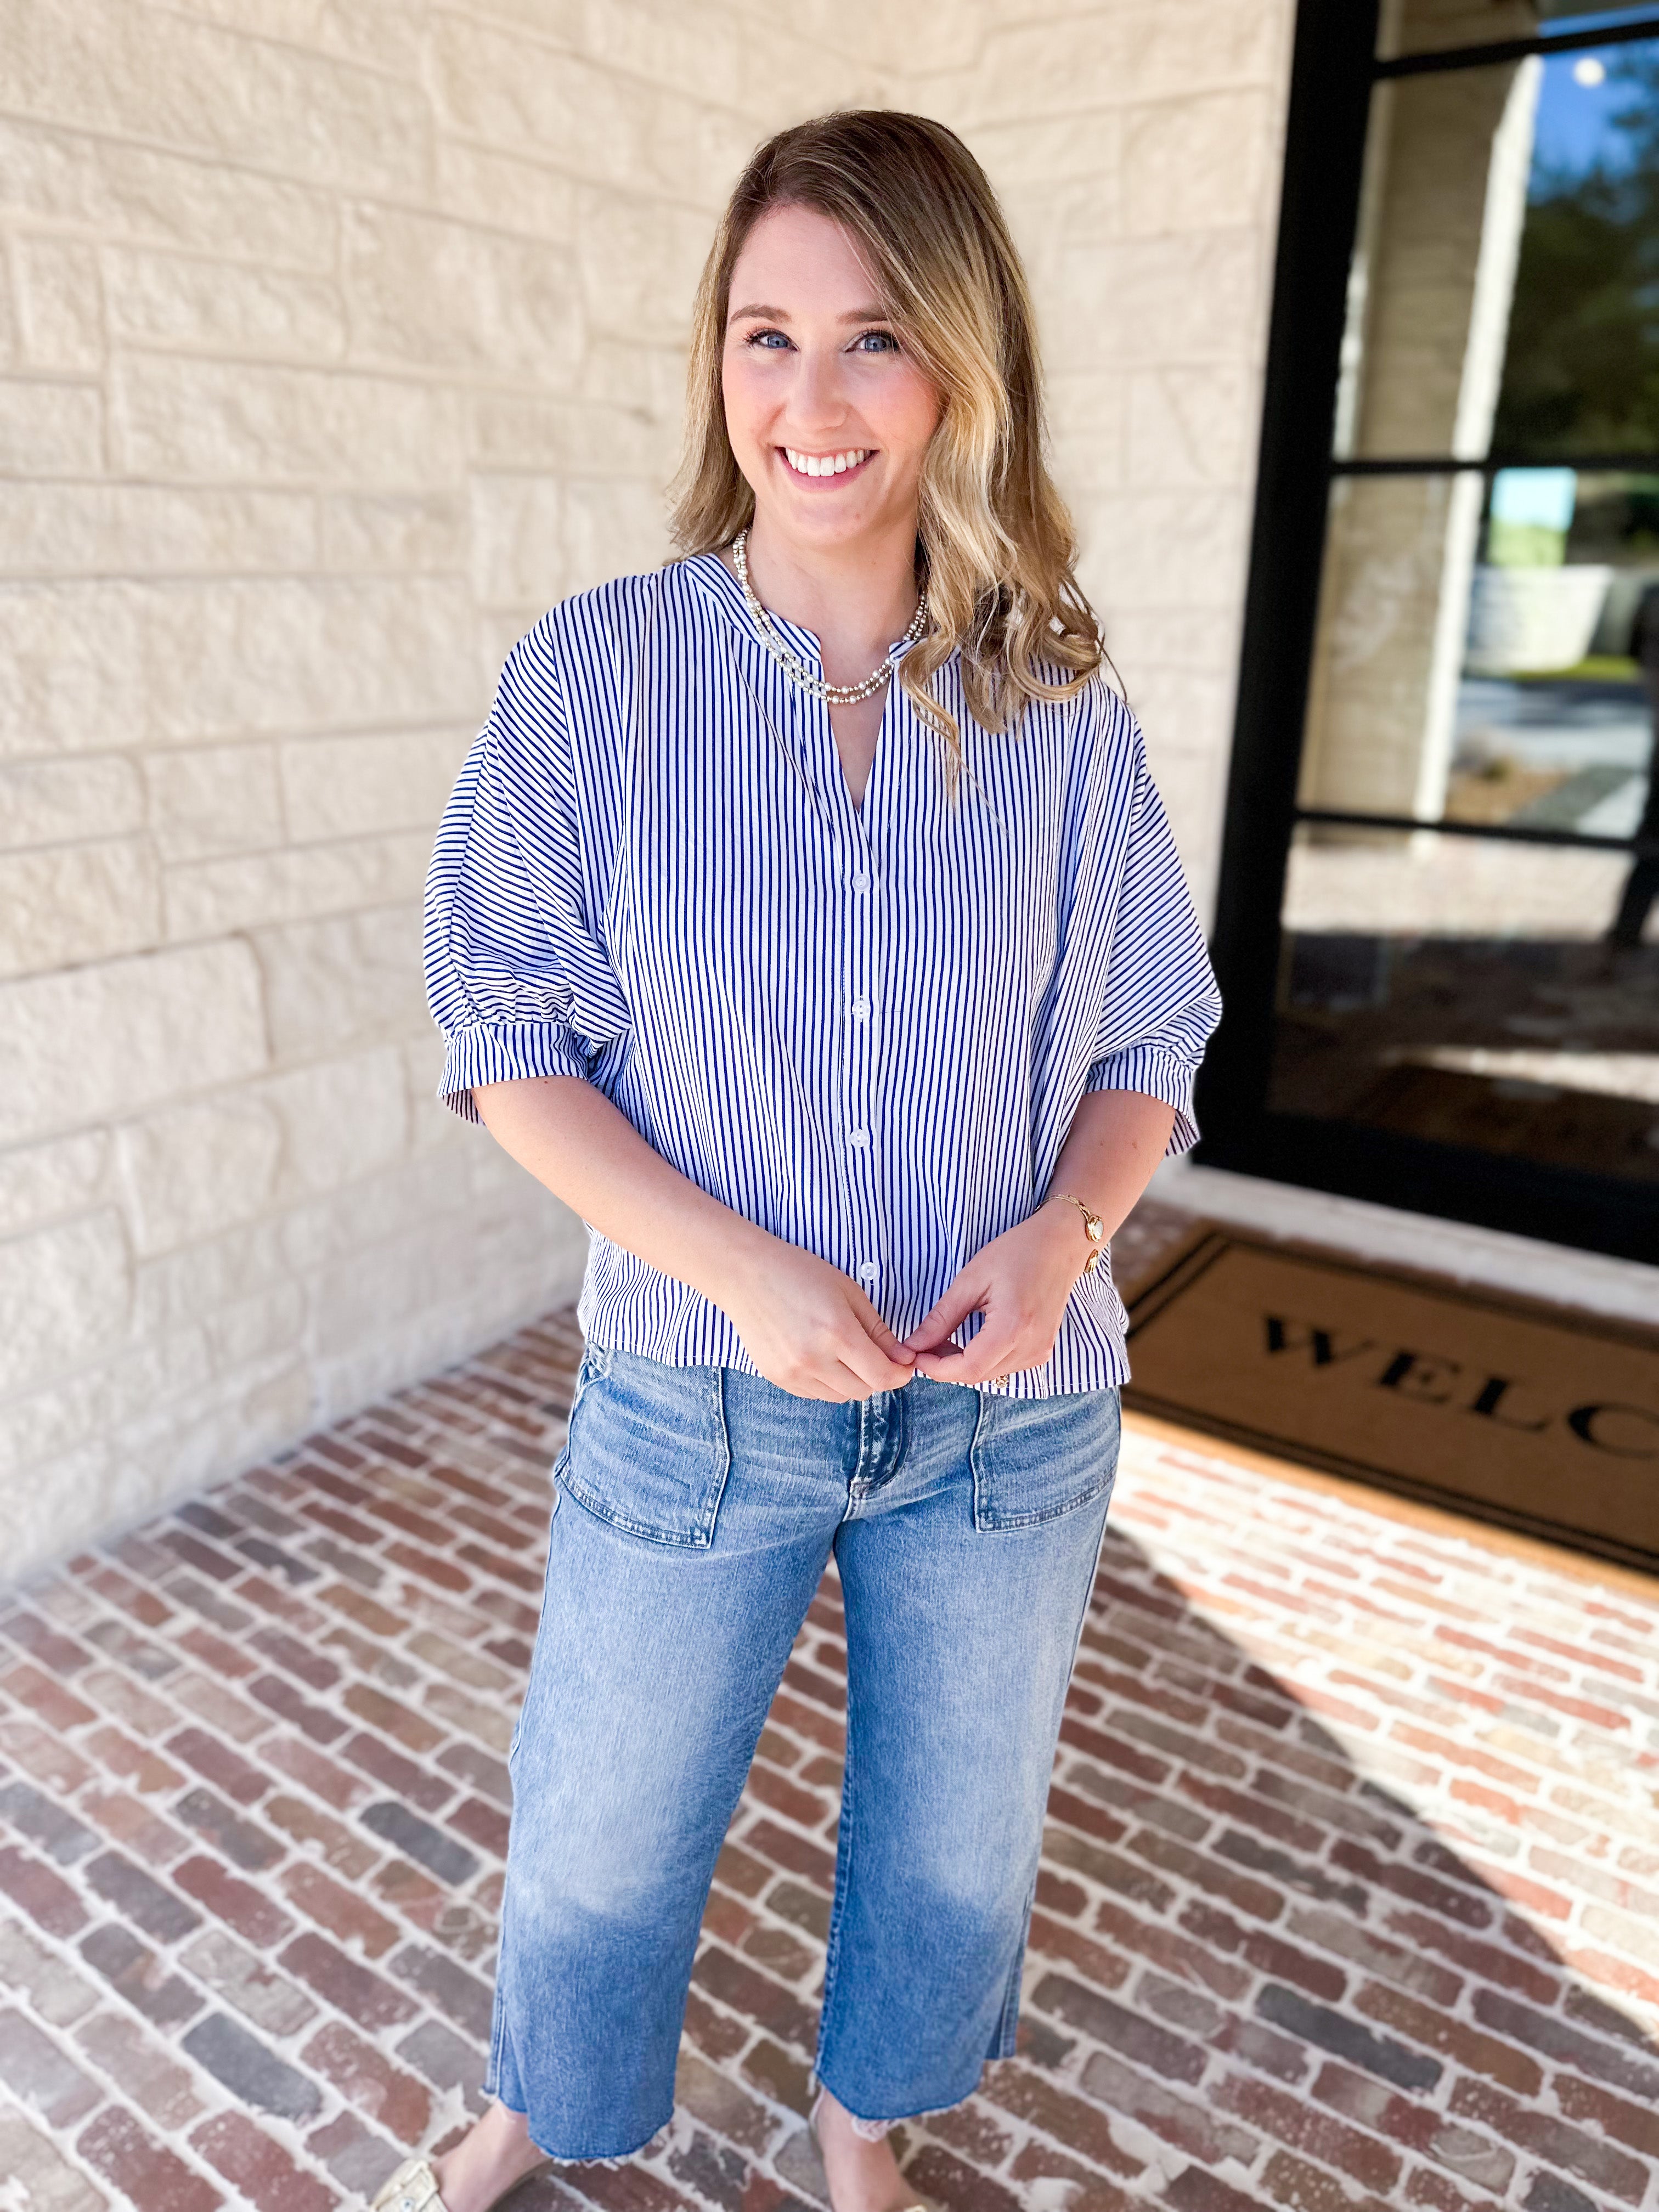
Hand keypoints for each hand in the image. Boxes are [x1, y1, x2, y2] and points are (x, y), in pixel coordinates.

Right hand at [716, 1237, 916, 1400]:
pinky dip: (826, 1381)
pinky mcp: (777, 1377)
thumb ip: (878, 1331)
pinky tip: (819, 1354)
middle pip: (864, 1391)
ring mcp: (792, 1372)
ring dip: (851, 1380)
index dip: (901, 1374)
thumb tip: (903, 1360)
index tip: (905, 1364)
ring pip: (840, 1396)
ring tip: (841, 1350)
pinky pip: (815, 1394)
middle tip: (874, 1352)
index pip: (882, 1376)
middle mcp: (814, 1359)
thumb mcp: (849, 1292)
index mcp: (837, 1333)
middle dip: (877, 1375)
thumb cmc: (801, 1273)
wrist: (745, 1274)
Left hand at [901, 1202, 1089, 1384]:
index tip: (914, 1353)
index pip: (968, 1369)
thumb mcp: (971, 1280)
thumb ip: (941, 1318)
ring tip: (944, 1337)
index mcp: (1013, 1328)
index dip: (936, 1368)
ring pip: (990, 1374)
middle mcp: (1031, 1347)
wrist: (1059, 1244)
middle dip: (945, 1365)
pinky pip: (1004, 1367)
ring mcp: (1040, 1351)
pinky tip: (969, 1338)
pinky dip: (982, 1359)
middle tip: (924, 1342)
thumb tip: (912, 1345)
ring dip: (962, 1362)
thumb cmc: (1016, 1252)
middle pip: (978, 1375)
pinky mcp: (1042, 1350)